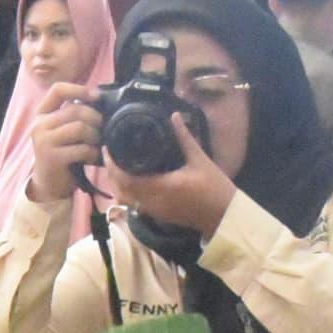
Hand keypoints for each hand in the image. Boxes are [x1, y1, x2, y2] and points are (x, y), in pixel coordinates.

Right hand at [28, 87, 105, 203]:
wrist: (48, 184)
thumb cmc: (62, 154)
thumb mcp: (62, 131)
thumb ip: (74, 116)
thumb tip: (101, 101)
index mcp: (42, 114)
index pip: (58, 90)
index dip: (79, 89)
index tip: (96, 97)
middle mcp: (39, 125)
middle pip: (75, 109)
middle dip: (95, 118)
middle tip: (102, 130)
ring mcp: (44, 141)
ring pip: (79, 127)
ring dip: (95, 136)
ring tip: (96, 144)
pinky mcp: (52, 158)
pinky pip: (81, 148)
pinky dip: (92, 153)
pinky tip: (92, 158)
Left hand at [97, 114, 238, 239]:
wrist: (224, 216)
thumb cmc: (214, 188)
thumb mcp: (199, 159)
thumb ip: (184, 137)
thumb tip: (174, 116)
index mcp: (160, 187)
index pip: (125, 178)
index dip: (112, 165)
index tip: (108, 149)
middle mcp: (152, 202)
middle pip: (120, 189)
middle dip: (112, 173)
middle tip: (110, 154)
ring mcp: (154, 211)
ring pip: (126, 199)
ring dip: (118, 184)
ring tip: (118, 165)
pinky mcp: (158, 216)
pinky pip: (135, 204)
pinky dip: (128, 193)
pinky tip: (132, 179)